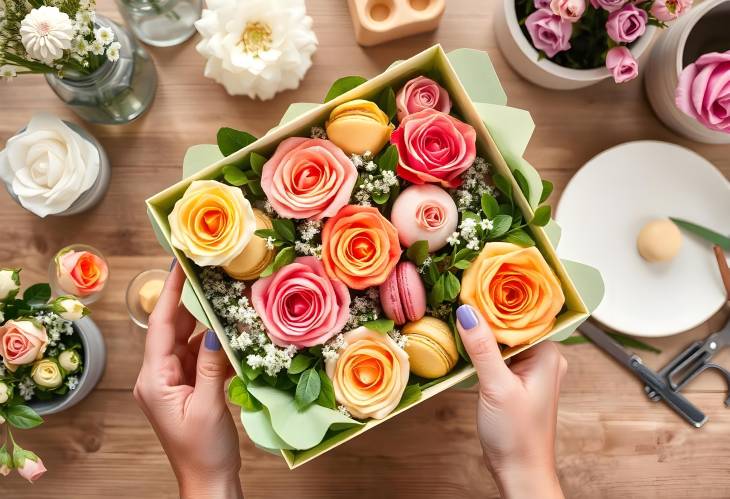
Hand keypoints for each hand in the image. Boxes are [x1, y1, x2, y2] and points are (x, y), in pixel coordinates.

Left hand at [134, 263, 242, 498]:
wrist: (209, 481)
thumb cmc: (204, 450)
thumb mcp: (209, 405)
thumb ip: (212, 365)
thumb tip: (216, 331)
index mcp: (153, 380)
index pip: (159, 325)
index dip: (168, 292)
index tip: (178, 264)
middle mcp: (157, 376)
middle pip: (171, 328)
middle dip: (187, 300)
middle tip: (205, 271)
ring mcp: (172, 381)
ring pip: (186, 340)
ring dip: (202, 321)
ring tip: (220, 295)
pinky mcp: (187, 387)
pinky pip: (197, 355)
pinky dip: (211, 342)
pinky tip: (227, 330)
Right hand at [456, 304, 566, 498]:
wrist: (520, 473)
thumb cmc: (517, 436)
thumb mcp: (496, 386)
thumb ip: (482, 347)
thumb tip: (467, 312)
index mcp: (548, 354)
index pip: (520, 315)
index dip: (495, 300)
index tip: (470, 285)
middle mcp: (544, 358)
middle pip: (511, 325)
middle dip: (485, 314)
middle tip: (457, 295)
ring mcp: (530, 369)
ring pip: (502, 339)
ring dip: (481, 332)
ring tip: (456, 314)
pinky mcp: (516, 380)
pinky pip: (498, 355)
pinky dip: (481, 348)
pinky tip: (464, 342)